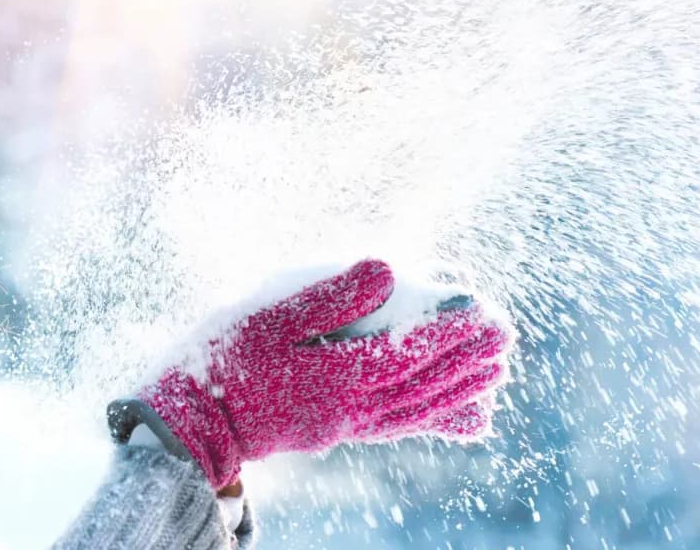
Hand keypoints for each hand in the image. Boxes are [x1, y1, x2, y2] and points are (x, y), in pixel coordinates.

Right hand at [109, 259, 515, 488]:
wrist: (195, 421)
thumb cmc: (224, 359)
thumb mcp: (267, 316)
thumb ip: (328, 295)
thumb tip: (386, 268)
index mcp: (333, 372)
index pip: (404, 349)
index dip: (445, 326)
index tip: (478, 304)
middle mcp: (349, 405)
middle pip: (421, 380)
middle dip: (466, 356)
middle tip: (504, 331)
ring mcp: (345, 422)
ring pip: (417, 407)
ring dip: (460, 386)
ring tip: (496, 368)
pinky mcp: (337, 430)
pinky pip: (398, 426)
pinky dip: (434, 418)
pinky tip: (457, 413)